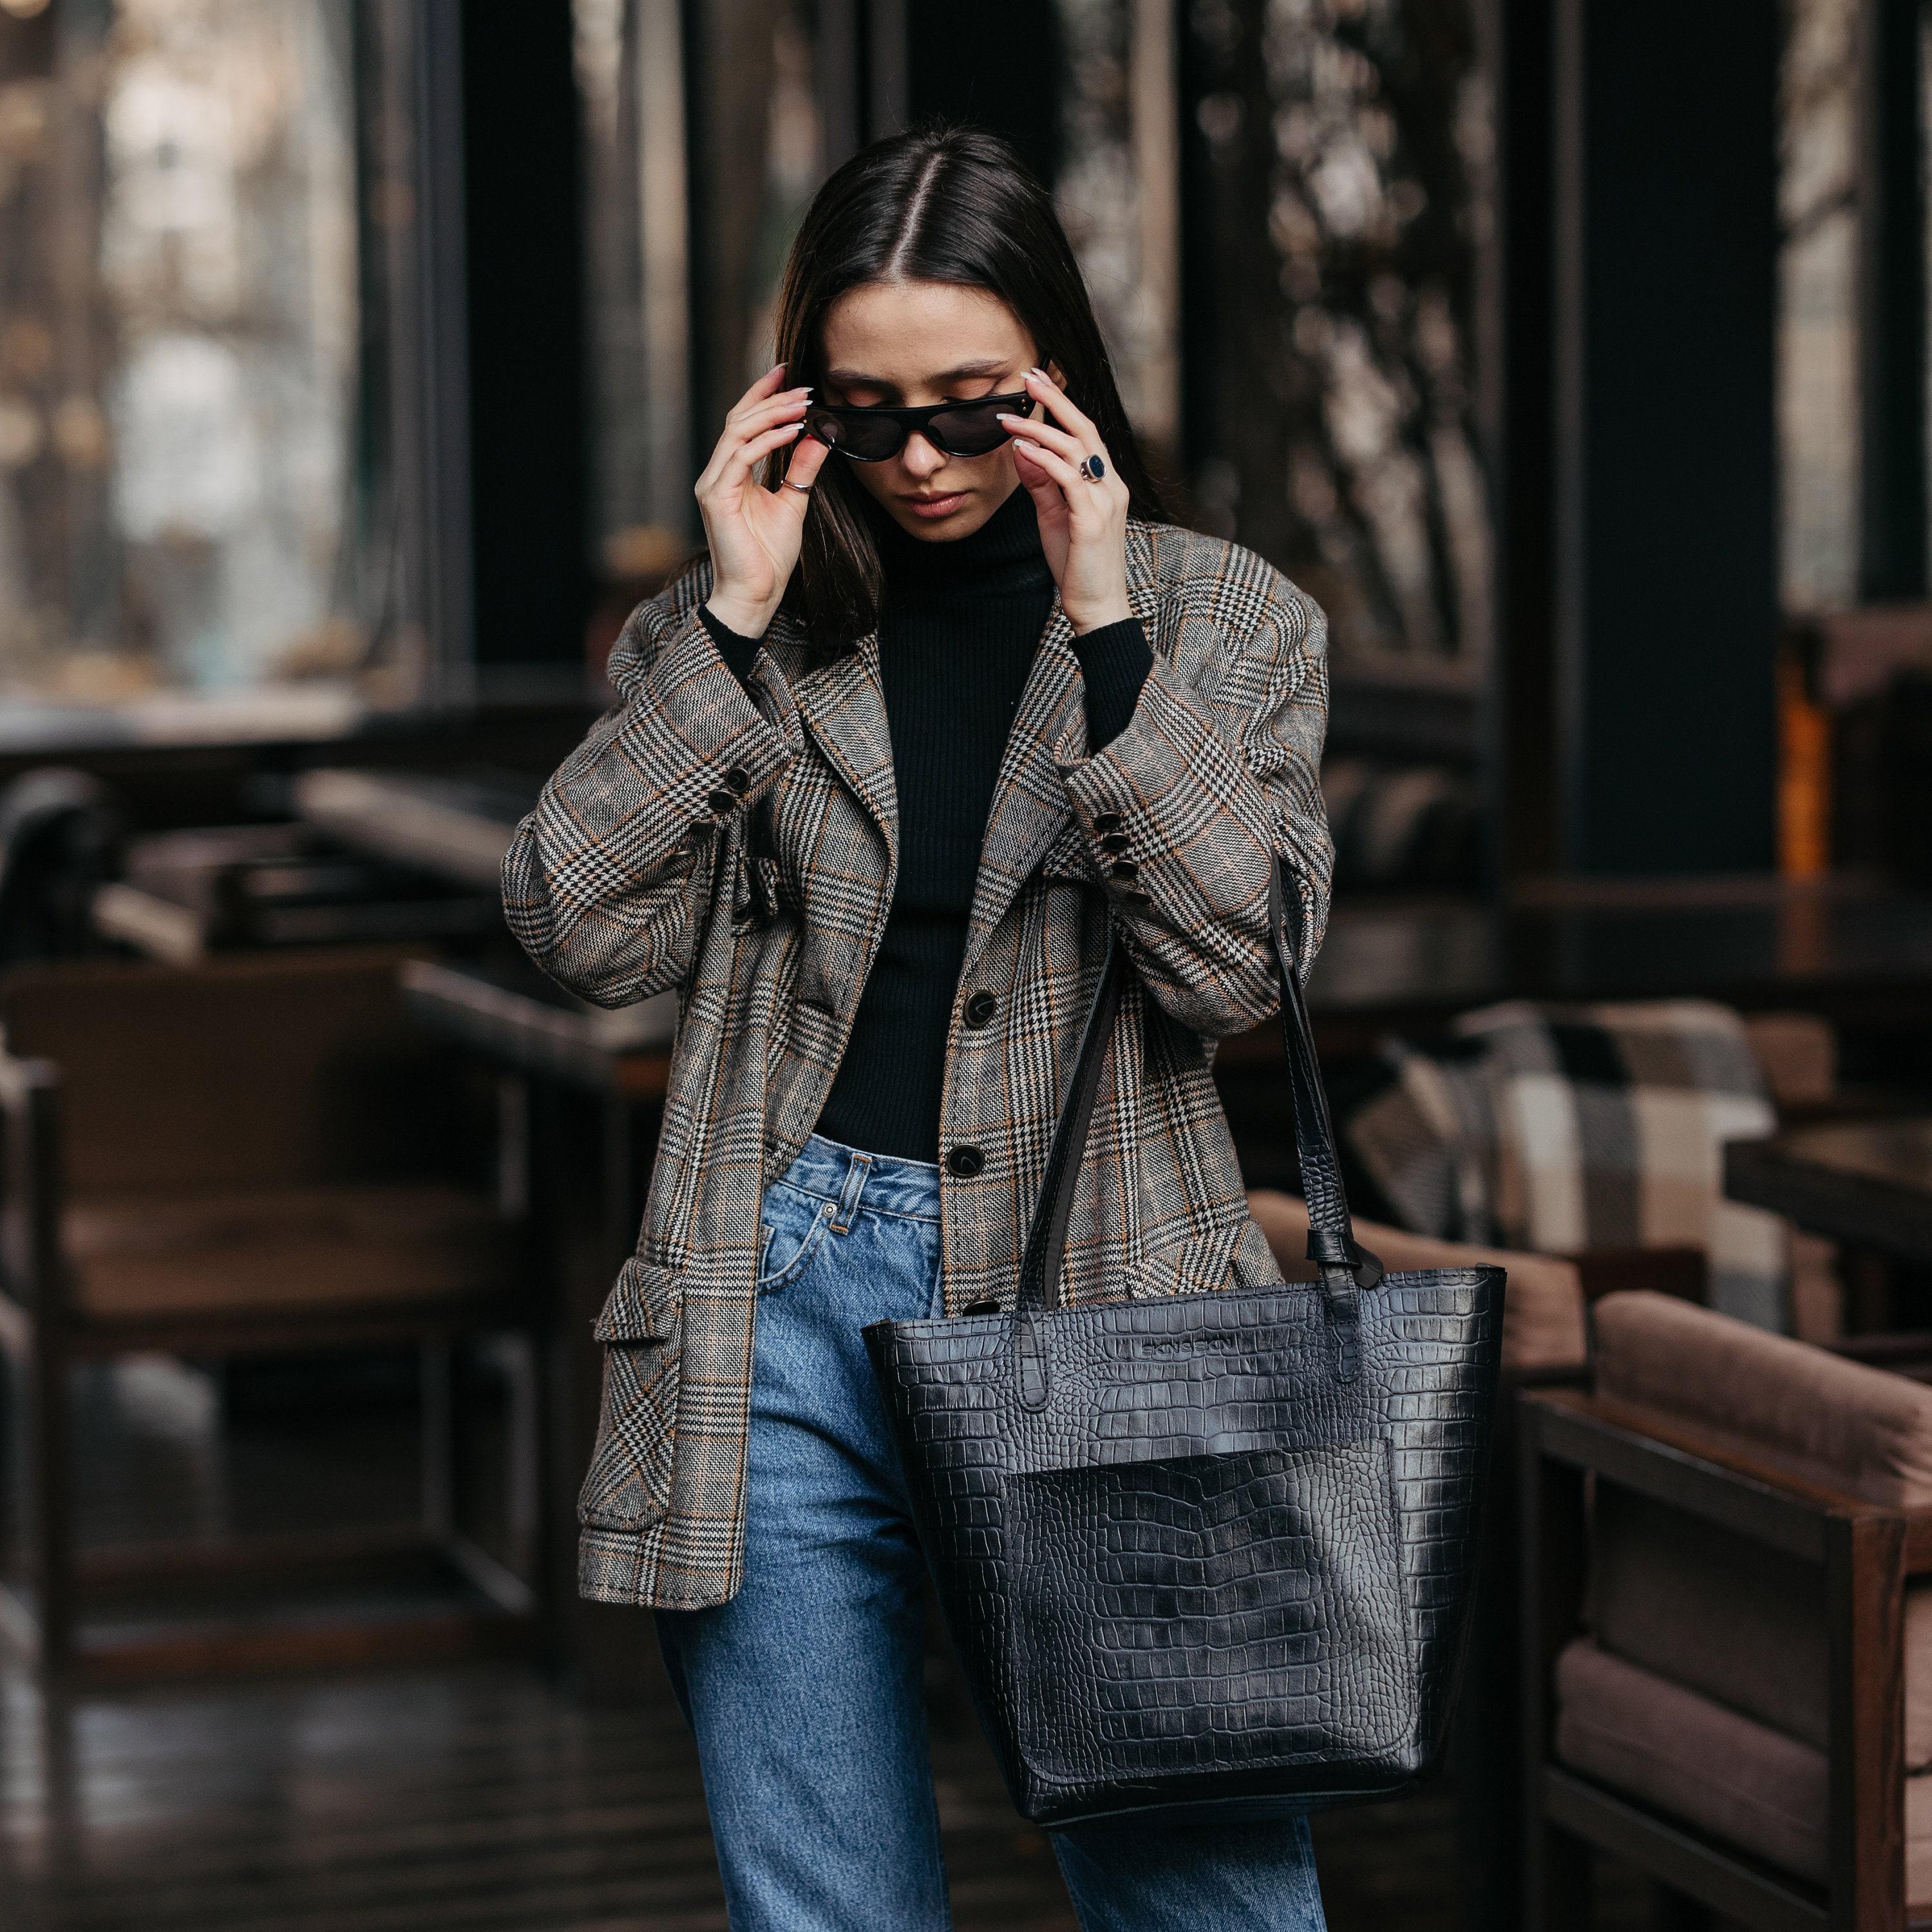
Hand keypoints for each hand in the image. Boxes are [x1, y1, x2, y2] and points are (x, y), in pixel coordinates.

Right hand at [695, 364, 830, 637]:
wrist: (755, 595)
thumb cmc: (769, 557)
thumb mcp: (793, 503)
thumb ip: (802, 468)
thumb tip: (820, 436)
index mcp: (731, 473)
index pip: (744, 423)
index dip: (763, 395)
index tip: (788, 373)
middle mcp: (717, 474)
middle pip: (739, 420)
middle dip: (771, 398)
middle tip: (803, 386)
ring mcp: (713, 485)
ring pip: (738, 433)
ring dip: (772, 414)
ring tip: (802, 404)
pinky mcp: (716, 498)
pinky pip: (741, 458)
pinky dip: (767, 442)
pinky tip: (792, 432)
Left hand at [1000, 370, 1132, 633]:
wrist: (1096, 607)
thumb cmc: (1077, 565)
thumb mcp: (1055, 517)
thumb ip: (1042, 483)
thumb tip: (1022, 449)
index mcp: (1105, 484)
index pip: (1085, 434)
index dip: (1062, 406)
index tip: (1036, 384)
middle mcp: (1111, 486)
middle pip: (1085, 430)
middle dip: (1056, 400)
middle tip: (1028, 376)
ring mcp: (1104, 503)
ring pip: (1076, 450)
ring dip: (1040, 429)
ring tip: (1009, 418)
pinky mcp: (1092, 521)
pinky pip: (1068, 480)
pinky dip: (1044, 460)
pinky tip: (1022, 449)